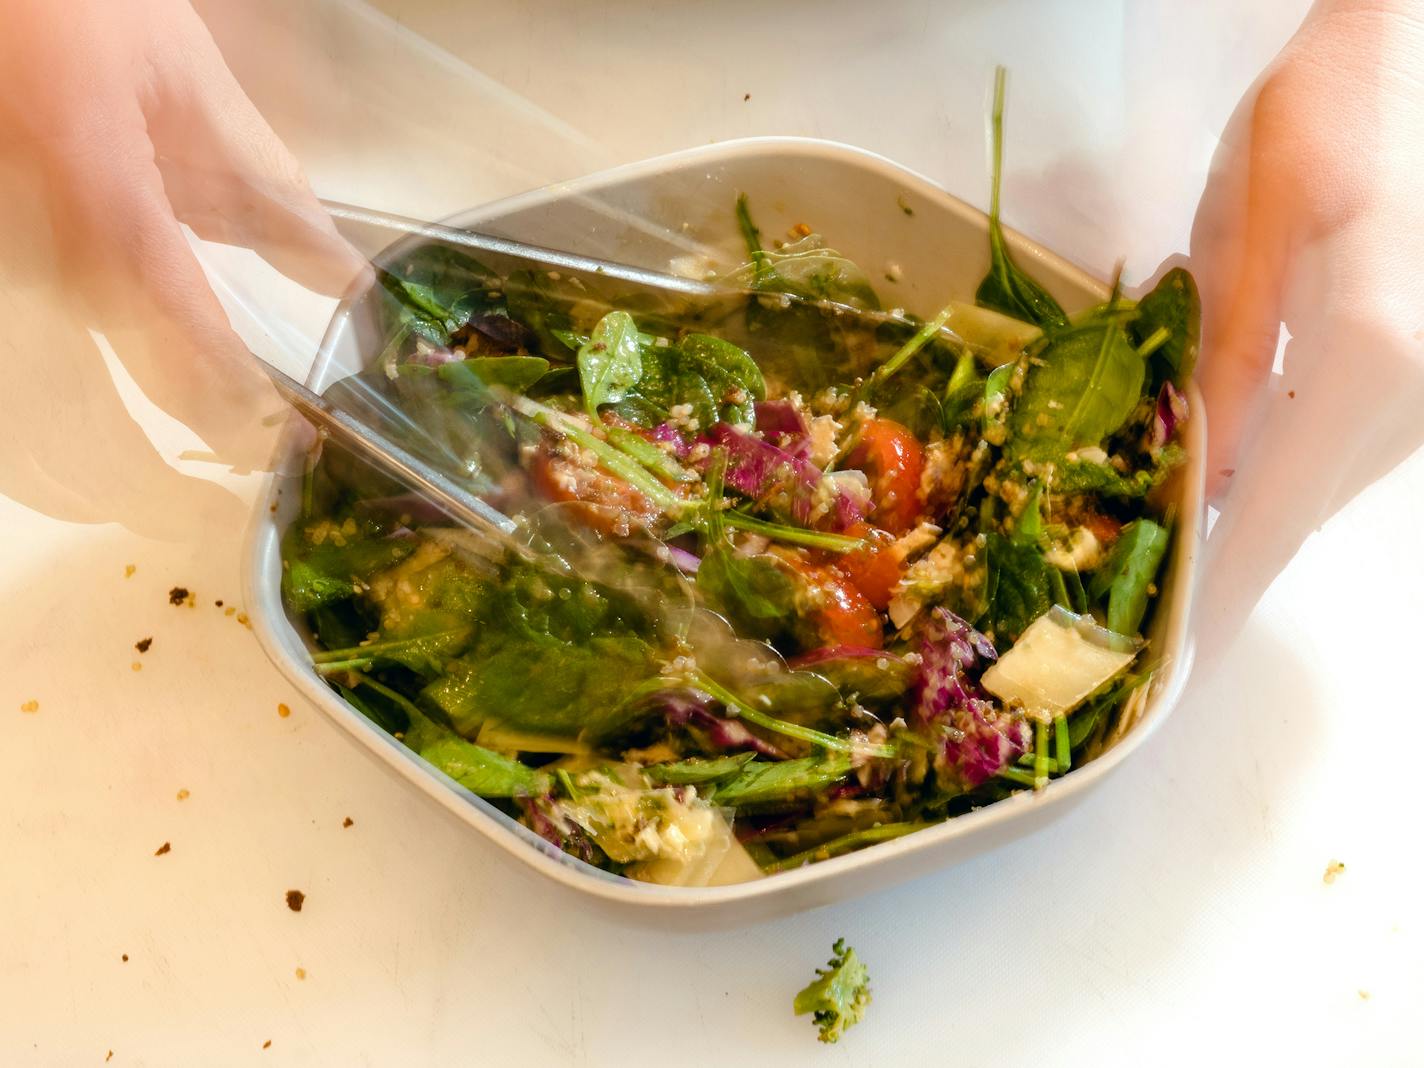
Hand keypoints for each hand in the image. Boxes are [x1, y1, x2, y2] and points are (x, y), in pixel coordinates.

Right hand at [0, 0, 363, 535]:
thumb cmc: (70, 5)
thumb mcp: (183, 78)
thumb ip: (268, 193)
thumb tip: (346, 278)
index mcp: (94, 185)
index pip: (175, 335)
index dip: (232, 406)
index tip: (283, 440)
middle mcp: (19, 241)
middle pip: (71, 418)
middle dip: (148, 488)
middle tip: (213, 512)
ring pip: (16, 425)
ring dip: (84, 484)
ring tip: (156, 497)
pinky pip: (1, 388)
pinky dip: (37, 443)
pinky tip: (84, 450)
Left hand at [1189, 0, 1423, 656]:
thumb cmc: (1340, 102)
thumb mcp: (1249, 214)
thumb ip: (1223, 348)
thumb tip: (1198, 466)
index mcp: (1367, 351)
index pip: (1272, 515)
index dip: (1220, 601)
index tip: (1175, 670)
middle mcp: (1415, 390)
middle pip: (1295, 515)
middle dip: (1215, 568)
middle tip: (1135, 610)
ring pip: (1317, 488)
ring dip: (1239, 519)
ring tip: (1155, 548)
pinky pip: (1340, 448)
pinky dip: (1276, 469)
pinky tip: (1219, 464)